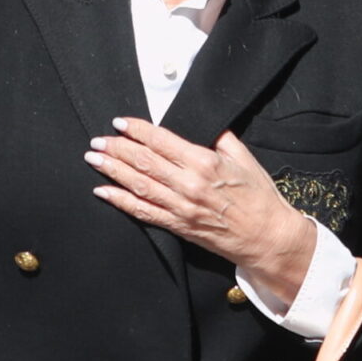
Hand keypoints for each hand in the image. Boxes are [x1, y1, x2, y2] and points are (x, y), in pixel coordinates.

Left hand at [86, 117, 314, 301]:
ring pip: (138, 185)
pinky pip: (143, 212)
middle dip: (117, 149)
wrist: (267, 237)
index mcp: (205, 162)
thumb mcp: (243, 158)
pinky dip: (121, 201)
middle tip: (98, 140)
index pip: (162, 141)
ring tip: (94, 159)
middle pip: (144, 162)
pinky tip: (103, 192)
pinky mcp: (178, 226)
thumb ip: (219, 138)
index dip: (137, 130)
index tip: (120, 122)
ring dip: (113, 171)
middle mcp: (189, 184)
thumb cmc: (259, 197)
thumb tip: (200, 123)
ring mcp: (181, 207)